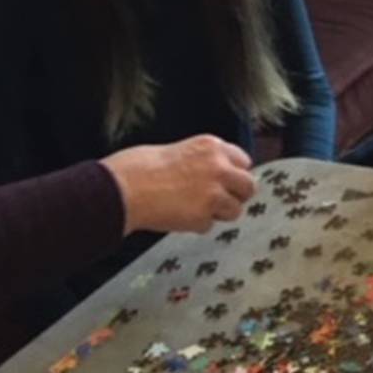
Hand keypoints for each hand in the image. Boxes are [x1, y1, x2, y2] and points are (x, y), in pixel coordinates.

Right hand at [99, 135, 255, 234]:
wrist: (123, 187)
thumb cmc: (139, 167)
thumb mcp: (179, 150)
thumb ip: (203, 161)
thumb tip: (216, 174)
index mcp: (212, 147)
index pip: (244, 161)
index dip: (234, 174)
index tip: (227, 182)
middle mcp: (219, 167)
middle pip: (249, 186)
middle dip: (237, 195)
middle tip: (221, 202)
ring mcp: (214, 192)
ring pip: (235, 209)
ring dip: (219, 214)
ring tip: (196, 211)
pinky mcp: (203, 215)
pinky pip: (209, 226)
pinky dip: (197, 226)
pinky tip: (178, 218)